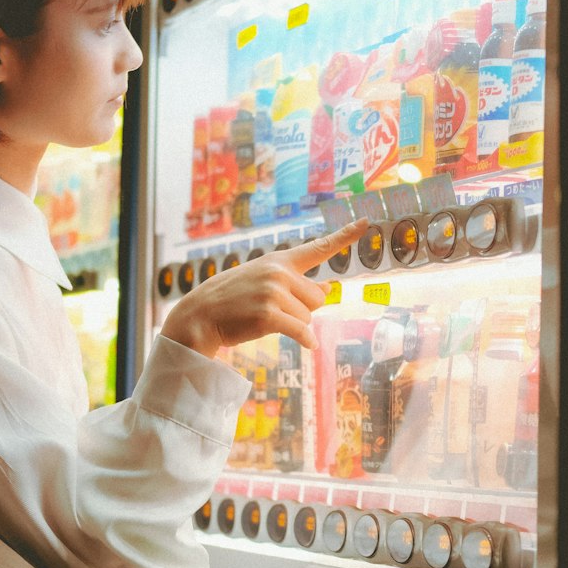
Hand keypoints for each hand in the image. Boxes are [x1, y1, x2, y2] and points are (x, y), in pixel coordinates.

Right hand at [160, 219, 369, 357]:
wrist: (200, 315)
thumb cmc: (231, 299)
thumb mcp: (260, 279)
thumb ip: (291, 281)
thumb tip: (328, 292)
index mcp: (279, 261)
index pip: (318, 248)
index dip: (345, 236)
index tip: (367, 222)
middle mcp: (278, 274)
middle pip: (318, 298)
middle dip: (303, 308)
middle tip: (273, 309)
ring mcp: (273, 294)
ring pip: (308, 317)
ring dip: (292, 324)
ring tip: (262, 319)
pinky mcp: (269, 316)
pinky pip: (301, 331)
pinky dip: (305, 340)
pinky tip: (306, 344)